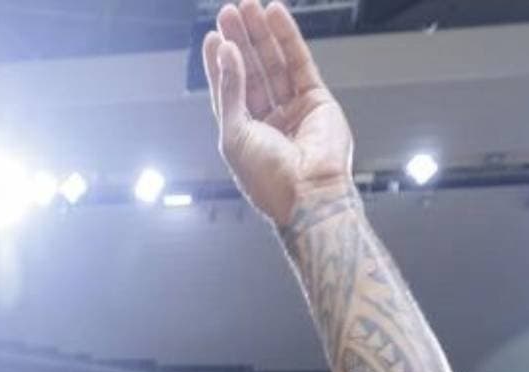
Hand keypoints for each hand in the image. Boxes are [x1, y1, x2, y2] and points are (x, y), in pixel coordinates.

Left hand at [200, 1, 352, 227]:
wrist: (308, 194)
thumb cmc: (269, 179)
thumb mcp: (235, 133)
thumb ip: (230, 90)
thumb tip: (225, 53)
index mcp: (243, 133)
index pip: (228, 89)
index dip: (220, 62)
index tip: (213, 37)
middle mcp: (268, 120)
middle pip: (251, 71)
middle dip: (239, 40)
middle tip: (229, 12)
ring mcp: (292, 109)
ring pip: (274, 63)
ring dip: (261, 34)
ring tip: (249, 7)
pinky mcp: (315, 100)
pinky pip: (299, 62)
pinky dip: (287, 38)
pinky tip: (275, 16)